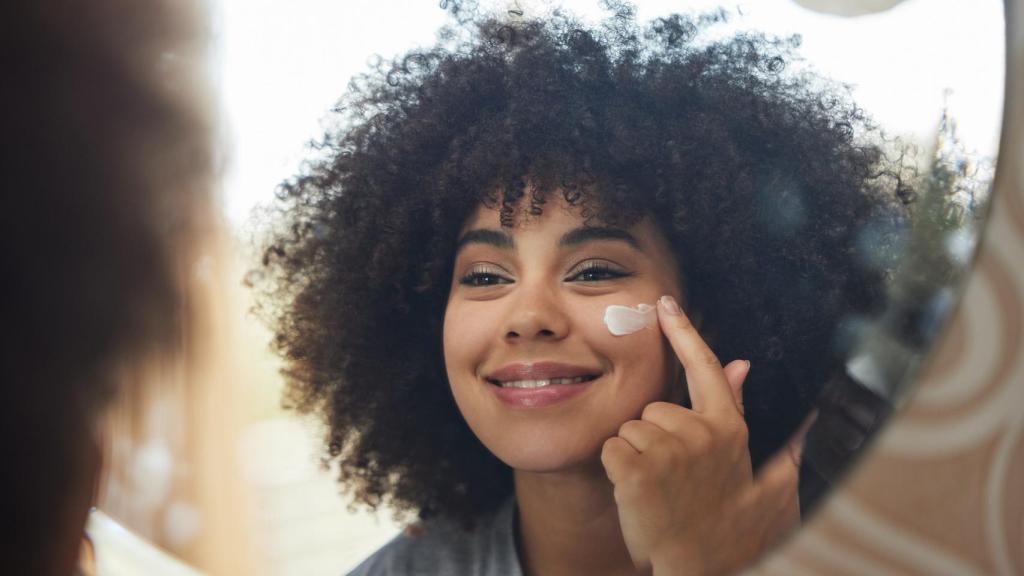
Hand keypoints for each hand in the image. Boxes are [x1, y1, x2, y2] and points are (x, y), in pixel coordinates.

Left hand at [600, 295, 814, 575]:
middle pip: (653, 408)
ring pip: (630, 430)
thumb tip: (742, 363)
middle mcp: (701, 433)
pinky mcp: (638, 469)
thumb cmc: (721, 524)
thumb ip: (738, 410)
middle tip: (672, 477)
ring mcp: (670, 450)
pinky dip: (616, 470)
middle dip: (653, 437)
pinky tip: (637, 493)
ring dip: (636, 455)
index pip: (705, 368)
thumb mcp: (748, 468)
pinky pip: (611, 449)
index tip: (666, 303)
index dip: (685, 333)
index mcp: (728, 429)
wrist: (701, 567)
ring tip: (659, 488)